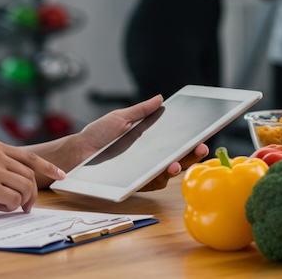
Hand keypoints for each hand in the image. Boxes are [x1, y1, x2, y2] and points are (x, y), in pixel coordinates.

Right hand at [0, 139, 65, 212]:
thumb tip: (18, 181)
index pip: (30, 157)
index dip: (49, 167)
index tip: (61, 175)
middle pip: (30, 176)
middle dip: (31, 195)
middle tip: (23, 207)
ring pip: (25, 188)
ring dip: (20, 203)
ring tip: (3, 207)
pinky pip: (13, 200)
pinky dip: (9, 208)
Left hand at [72, 95, 209, 191]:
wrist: (79, 151)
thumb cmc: (97, 134)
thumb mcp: (120, 117)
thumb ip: (141, 110)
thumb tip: (159, 98)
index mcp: (150, 141)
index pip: (175, 142)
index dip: (190, 140)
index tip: (202, 134)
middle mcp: (150, 158)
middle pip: (178, 158)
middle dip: (192, 155)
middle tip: (201, 148)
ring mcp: (144, 171)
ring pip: (168, 173)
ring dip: (178, 168)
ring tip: (178, 161)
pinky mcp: (135, 183)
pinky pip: (153, 183)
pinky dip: (160, 177)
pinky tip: (164, 170)